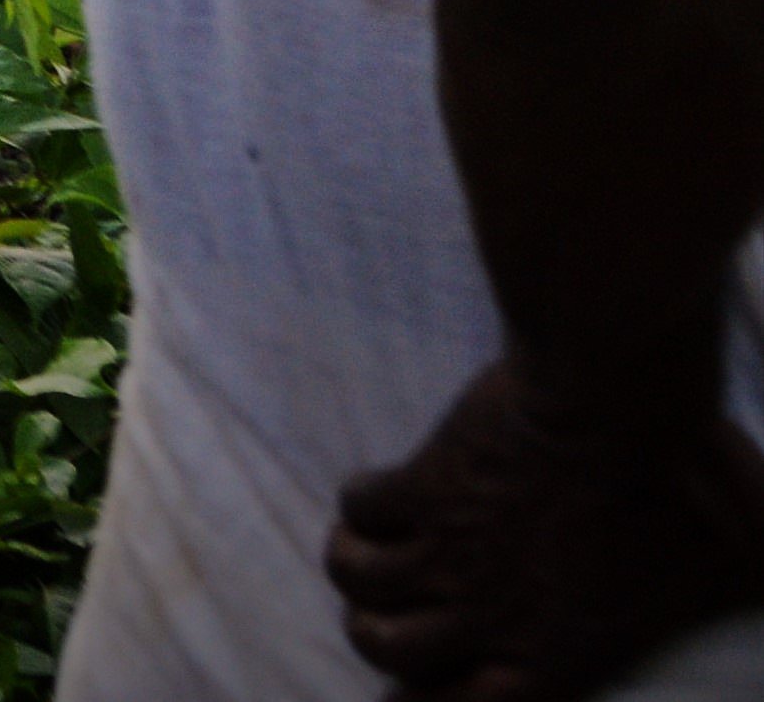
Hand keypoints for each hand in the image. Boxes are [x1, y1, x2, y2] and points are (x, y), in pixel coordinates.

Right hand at [327, 359, 763, 699]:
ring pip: (359, 586)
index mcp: (560, 652)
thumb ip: (744, 597)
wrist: (626, 407)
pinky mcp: (425, 485)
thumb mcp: (742, 574)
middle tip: (395, 614)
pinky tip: (381, 490)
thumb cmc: (694, 489)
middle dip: (380, 638)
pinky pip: (361, 510)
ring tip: (372, 550)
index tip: (416, 690)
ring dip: (357, 568)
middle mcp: (491, 613)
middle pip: (390, 652)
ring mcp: (451, 547)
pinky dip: (362, 504)